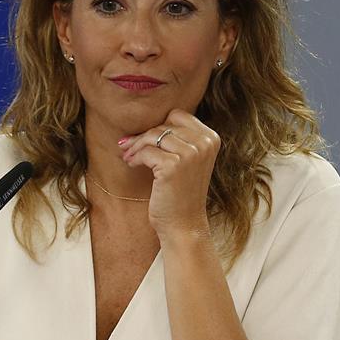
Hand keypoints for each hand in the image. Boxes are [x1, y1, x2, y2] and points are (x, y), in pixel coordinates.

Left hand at [121, 109, 219, 240]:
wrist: (184, 225)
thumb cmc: (181, 193)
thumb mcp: (187, 160)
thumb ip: (177, 138)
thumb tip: (142, 120)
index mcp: (211, 139)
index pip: (178, 115)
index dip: (159, 126)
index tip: (144, 139)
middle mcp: (204, 143)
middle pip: (164, 124)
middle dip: (144, 136)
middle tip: (129, 147)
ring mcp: (191, 154)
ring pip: (153, 135)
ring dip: (136, 145)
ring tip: (129, 156)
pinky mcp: (174, 166)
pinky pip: (146, 151)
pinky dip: (135, 157)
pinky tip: (132, 164)